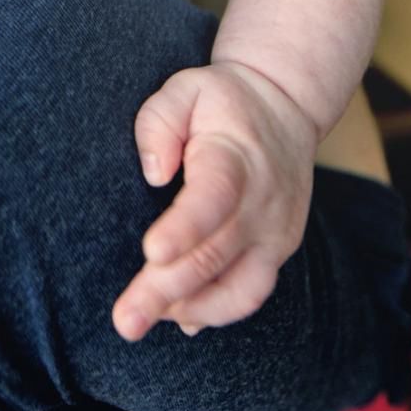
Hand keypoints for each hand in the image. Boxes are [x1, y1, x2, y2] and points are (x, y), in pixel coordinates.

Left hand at [113, 59, 317, 340]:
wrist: (285, 108)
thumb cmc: (221, 101)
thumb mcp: (185, 89)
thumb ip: (159, 121)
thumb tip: (153, 173)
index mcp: (236, 159)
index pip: (214, 197)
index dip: (184, 228)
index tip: (152, 252)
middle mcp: (263, 204)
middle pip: (215, 255)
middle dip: (167, 291)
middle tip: (125, 321)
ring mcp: (276, 234)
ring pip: (239, 289)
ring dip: (191, 310)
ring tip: (142, 320)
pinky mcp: (278, 252)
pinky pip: (250, 294)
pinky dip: (215, 313)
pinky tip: (179, 318)